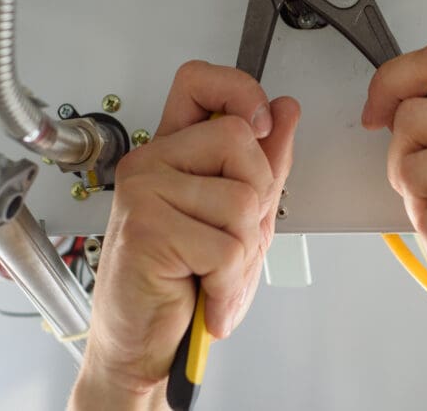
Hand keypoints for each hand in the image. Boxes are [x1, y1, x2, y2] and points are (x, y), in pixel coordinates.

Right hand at [71, 61, 299, 407]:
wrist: (142, 345)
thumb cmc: (183, 283)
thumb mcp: (238, 218)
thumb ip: (263, 163)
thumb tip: (285, 111)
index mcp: (173, 151)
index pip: (200, 81)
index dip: (239, 90)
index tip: (260, 124)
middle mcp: (152, 162)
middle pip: (240, 140)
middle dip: (257, 199)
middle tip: (229, 239)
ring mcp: (144, 191)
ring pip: (242, 198)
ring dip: (243, 252)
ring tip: (213, 272)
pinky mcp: (146, 227)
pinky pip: (226, 245)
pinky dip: (228, 283)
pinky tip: (206, 294)